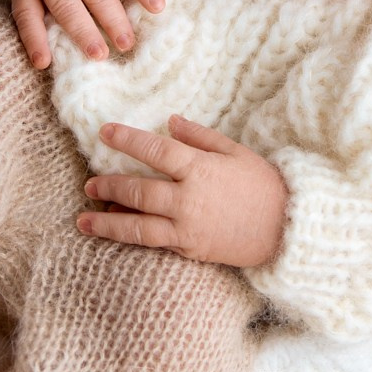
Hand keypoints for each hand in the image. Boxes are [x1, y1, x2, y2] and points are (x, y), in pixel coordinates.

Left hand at [78, 115, 287, 267]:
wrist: (287, 229)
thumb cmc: (264, 185)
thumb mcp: (236, 152)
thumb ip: (200, 136)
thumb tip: (170, 121)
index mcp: (201, 169)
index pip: (155, 150)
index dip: (127, 140)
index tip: (104, 132)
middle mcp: (189, 199)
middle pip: (139, 191)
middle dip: (110, 187)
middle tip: (89, 184)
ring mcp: (187, 228)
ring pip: (138, 226)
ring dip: (108, 223)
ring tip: (84, 219)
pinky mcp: (190, 249)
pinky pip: (153, 243)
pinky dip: (131, 236)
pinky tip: (115, 232)